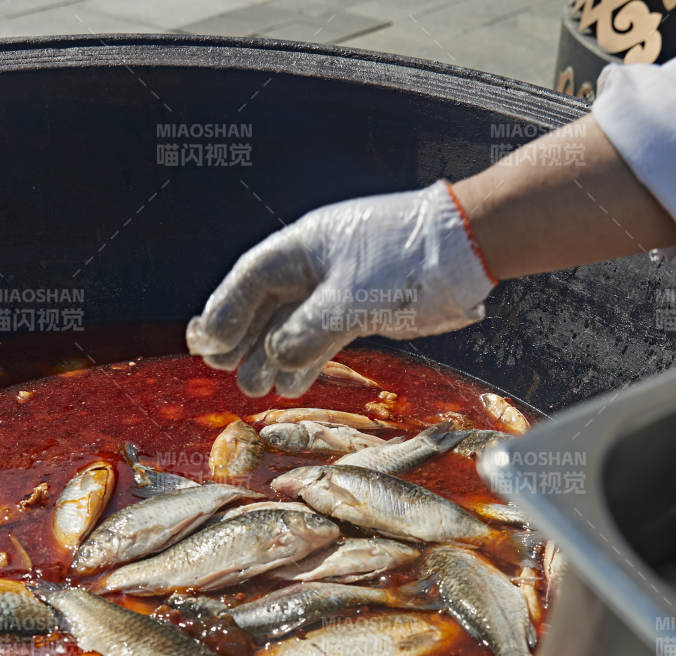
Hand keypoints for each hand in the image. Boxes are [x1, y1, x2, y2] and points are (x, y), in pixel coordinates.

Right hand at [186, 179, 497, 396]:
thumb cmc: (407, 261)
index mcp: (304, 246)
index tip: (207, 345)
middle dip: (241, 337)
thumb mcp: (350, 299)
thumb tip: (275, 358)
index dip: (225, 312)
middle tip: (217, 368)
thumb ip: (307, 331)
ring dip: (272, 355)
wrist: (467, 248)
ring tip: (253, 388)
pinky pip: (322, 333)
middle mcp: (316, 264)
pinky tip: (293, 384)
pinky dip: (307, 358)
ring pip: (293, 322)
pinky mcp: (363, 305)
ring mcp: (339, 285)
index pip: (251, 279)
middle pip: (265, 302)